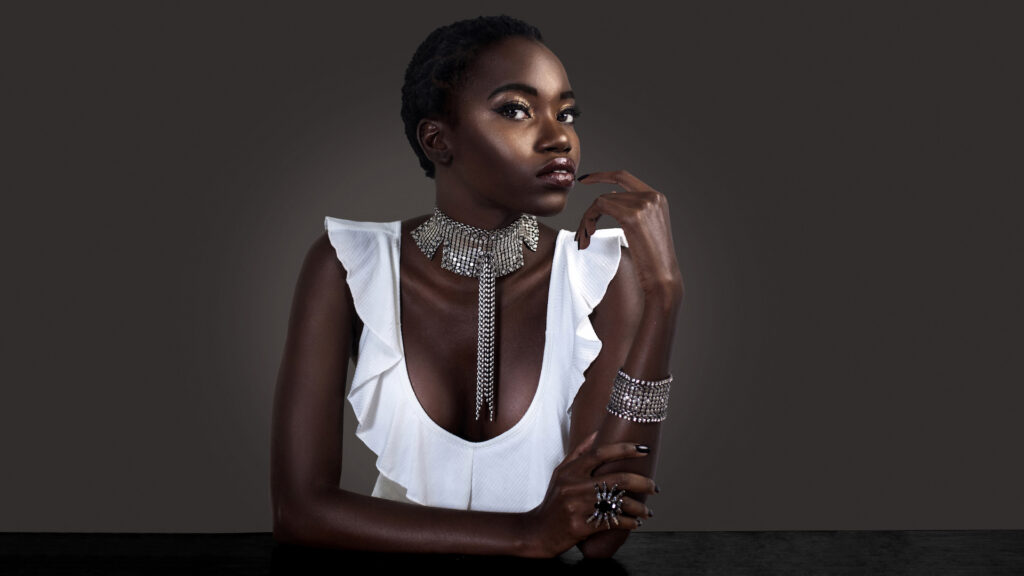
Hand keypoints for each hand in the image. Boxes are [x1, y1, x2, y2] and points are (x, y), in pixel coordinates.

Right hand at [521, 431, 656, 557]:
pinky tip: (635, 522)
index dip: (625, 449)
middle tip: (654, 487)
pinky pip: (614, 522)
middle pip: (618, 479)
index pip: (601, 453)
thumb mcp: (560, 473)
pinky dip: (629, 523)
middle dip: (642, 482)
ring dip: (639, 507)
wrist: (538, 532)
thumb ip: (579, 453)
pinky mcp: (582, 526)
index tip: (644, 449)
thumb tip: (598, 432)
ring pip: (620, 503)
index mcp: (570, 471)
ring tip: (646, 511)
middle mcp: (574, 486)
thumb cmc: (553, 501)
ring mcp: (578, 507)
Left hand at [574, 170, 684, 303]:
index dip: (602, 175)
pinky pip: (599, 207)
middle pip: (608, 193)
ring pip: (600, 201)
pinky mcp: (632, 215)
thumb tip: (611, 198)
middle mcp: (652, 196)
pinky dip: (588, 220)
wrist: (663, 278)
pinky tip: (589, 235)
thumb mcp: (645, 230)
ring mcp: (644, 204)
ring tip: (584, 240)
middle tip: (582, 234)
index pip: (624, 176)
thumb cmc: (653, 261)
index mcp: (657, 198)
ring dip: (587, 220)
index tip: (584, 180)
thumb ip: (632, 211)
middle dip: (590, 213)